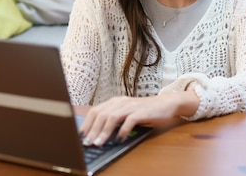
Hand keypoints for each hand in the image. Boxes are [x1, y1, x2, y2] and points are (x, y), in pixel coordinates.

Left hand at [79, 90, 198, 146]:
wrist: (165, 104)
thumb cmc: (144, 111)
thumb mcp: (126, 112)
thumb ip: (113, 119)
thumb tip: (98, 133)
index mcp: (114, 102)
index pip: (95, 111)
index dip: (87, 123)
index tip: (81, 135)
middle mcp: (120, 102)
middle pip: (101, 115)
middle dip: (92, 130)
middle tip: (87, 142)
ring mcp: (130, 106)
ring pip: (112, 118)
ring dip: (104, 132)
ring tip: (99, 143)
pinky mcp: (141, 112)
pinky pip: (129, 121)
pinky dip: (122, 131)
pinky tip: (118, 140)